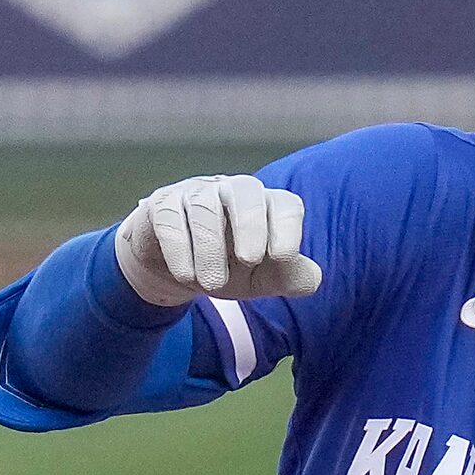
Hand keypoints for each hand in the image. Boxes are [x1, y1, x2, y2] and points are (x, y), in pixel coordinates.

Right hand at [114, 175, 323, 308]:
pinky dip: (179, 247)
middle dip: (250, 224)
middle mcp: (231, 192)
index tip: (283, 256)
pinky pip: (169, 216)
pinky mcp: (162, 206)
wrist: (177, 270)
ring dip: (210, 247)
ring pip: (204, 206)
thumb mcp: (258, 279)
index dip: (287, 226)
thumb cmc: (227, 267)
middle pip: (245, 189)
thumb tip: (312, 278)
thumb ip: (287, 277)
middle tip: (250, 260)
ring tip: (212, 285)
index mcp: (263, 207)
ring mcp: (195, 195)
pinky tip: (186, 276)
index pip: (284, 203)